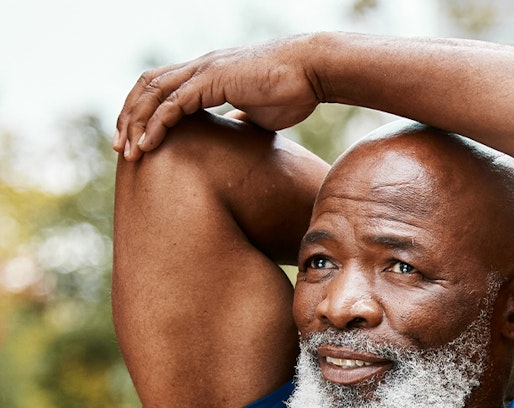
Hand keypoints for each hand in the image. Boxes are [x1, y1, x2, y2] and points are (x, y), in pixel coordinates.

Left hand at [113, 37, 320, 159]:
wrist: (311, 72)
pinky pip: (173, 104)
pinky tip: (147, 145)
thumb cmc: (293, 92)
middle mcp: (199, 68)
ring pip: (153, 94)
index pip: (161, 89)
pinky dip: (156, 124)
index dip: (144, 113)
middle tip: (121, 148)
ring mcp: (203, 72)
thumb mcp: (259, 114)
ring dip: (136, 123)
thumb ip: (240, 120)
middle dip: (129, 118)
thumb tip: (233, 134)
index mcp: (207, 75)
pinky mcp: (212, 80)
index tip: (138, 141)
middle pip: (147, 87)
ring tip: (128, 152)